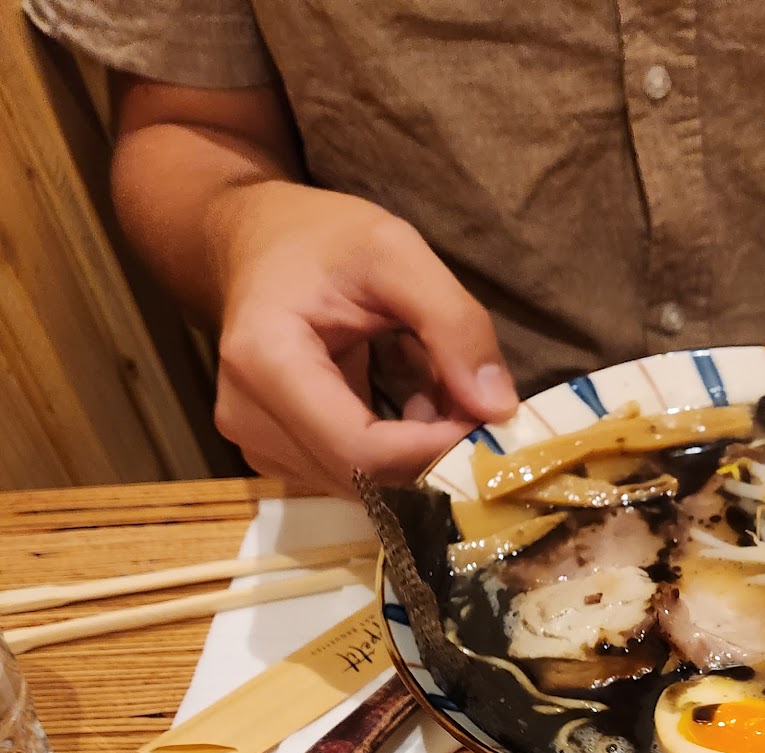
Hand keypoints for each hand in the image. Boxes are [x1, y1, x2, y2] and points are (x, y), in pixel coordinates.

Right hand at [210, 181, 517, 491]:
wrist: (254, 242)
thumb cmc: (320, 239)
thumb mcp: (395, 253)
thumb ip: (453, 323)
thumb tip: (498, 410)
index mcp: (267, 363)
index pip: (361, 450)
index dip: (433, 449)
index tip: (485, 419)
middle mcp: (248, 419)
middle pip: (366, 475)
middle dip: (433, 450)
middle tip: (473, 402)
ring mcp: (256, 445)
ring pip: (366, 483)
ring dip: (418, 450)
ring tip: (436, 388)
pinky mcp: (275, 457)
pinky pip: (353, 475)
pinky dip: (396, 449)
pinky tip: (407, 401)